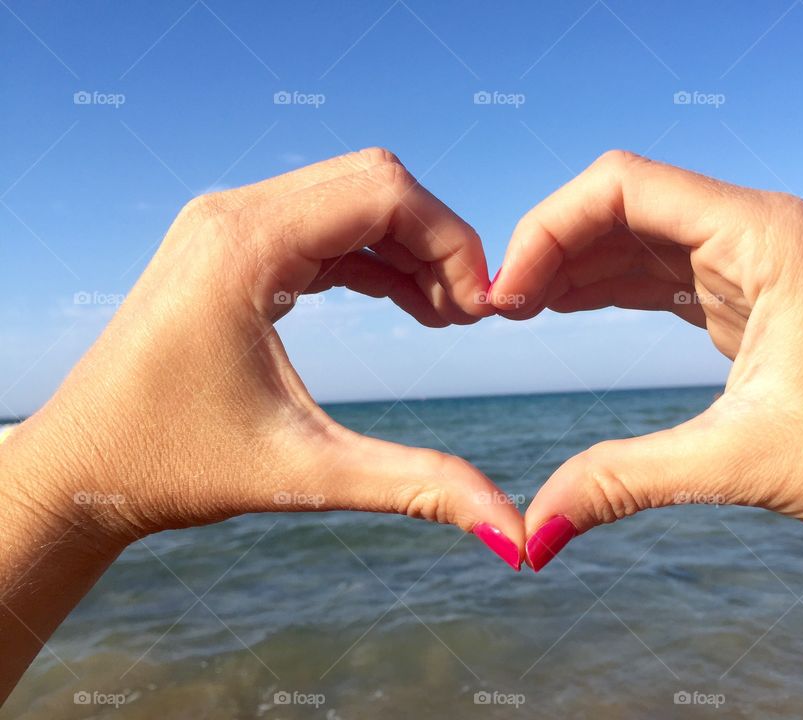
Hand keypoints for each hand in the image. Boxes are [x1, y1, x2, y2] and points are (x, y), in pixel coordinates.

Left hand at [8, 147, 524, 557]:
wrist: (81, 469)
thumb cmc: (173, 466)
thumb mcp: (308, 473)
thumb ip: (418, 488)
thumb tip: (514, 535)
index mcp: (244, 245)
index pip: (383, 192)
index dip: (452, 243)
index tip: (479, 313)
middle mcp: (231, 214)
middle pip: (374, 182)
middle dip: (437, 242)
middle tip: (466, 316)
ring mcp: (226, 224)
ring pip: (351, 198)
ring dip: (409, 248)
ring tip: (443, 317)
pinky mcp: (228, 245)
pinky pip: (324, 225)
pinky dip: (374, 257)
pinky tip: (405, 304)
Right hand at [490, 150, 802, 570]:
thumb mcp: (743, 461)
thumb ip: (625, 482)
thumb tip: (532, 534)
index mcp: (762, 235)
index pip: (622, 185)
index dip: (547, 228)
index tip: (508, 295)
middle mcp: (758, 232)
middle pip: (624, 204)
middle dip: (554, 247)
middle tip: (501, 309)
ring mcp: (758, 265)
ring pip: (642, 238)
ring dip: (577, 267)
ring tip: (520, 311)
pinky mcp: (756, 302)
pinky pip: (666, 276)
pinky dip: (612, 290)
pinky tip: (570, 310)